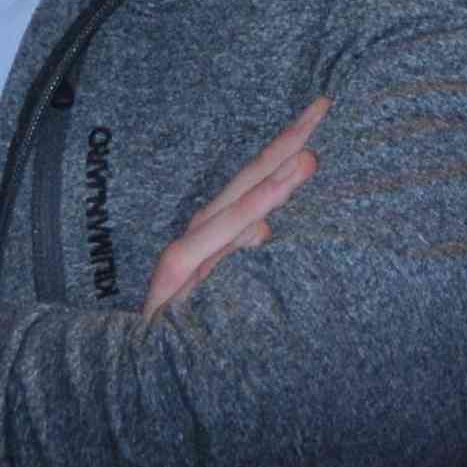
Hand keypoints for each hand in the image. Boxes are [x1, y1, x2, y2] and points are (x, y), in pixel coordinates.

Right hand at [148, 98, 326, 314]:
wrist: (142, 359)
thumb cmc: (189, 322)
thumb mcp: (223, 285)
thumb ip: (238, 251)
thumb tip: (264, 230)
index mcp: (220, 226)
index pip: (260, 177)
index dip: (289, 144)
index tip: (323, 110)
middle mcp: (205, 227)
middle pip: (252, 176)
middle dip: (288, 142)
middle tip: (323, 108)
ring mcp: (192, 246)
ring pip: (238, 206)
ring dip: (273, 181)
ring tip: (306, 157)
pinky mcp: (178, 270)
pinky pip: (217, 243)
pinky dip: (240, 223)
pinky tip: (265, 218)